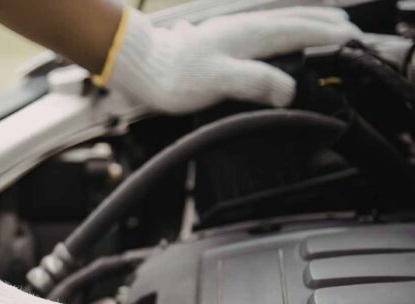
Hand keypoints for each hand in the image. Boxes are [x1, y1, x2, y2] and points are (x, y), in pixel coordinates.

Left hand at [107, 7, 362, 113]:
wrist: (143, 68)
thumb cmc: (176, 77)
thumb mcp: (218, 81)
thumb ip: (254, 82)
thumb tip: (288, 89)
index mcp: (249, 36)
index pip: (300, 30)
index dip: (328, 35)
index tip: (353, 39)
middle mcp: (244, 29)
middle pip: (294, 21)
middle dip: (324, 24)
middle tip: (350, 31)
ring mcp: (233, 34)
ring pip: (279, 23)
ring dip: (305, 25)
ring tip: (325, 27)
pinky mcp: (222, 42)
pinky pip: (264, 32)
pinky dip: (283, 33)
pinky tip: (278, 41)